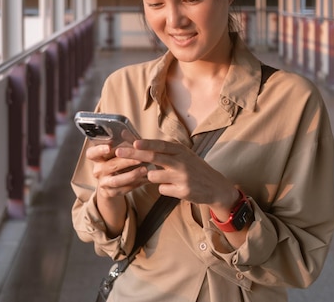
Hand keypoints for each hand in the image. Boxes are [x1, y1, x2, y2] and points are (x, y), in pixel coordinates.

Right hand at [86, 143, 149, 236]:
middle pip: (110, 166)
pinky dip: (136, 184)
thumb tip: (126, 132)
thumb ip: (122, 143)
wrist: (112, 184)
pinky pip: (124, 189)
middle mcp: (97, 170)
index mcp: (96, 157)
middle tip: (140, 157)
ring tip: (145, 170)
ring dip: (132, 175)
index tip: (109, 146)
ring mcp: (103, 183)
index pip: (92, 153)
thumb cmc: (116, 161)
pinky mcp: (110, 193)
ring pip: (117, 180)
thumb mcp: (117, 152)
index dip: (99, 150)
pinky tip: (146, 179)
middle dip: (126, 161)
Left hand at [115, 139, 238, 210]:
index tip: (132, 142)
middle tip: (118, 153)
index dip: (146, 144)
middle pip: (154, 157)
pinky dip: (164, 188)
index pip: (161, 145)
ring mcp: (183, 177)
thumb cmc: (193, 168)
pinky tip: (174, 187)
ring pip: (154, 176)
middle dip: (134, 154)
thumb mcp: (182, 155)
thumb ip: (162, 150)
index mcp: (180, 150)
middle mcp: (182, 162)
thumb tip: (135, 141)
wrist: (215, 186)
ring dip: (153, 177)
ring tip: (166, 177)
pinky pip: (162, 189)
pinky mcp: (183, 191)